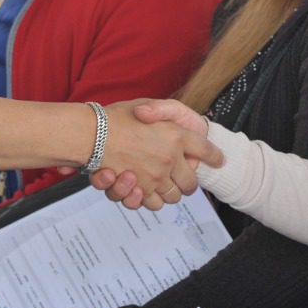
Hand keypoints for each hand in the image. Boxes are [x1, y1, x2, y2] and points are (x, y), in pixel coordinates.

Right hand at [92, 100, 214, 208]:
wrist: (90, 131)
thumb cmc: (117, 116)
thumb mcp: (147, 104)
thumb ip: (168, 113)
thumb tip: (185, 131)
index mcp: (176, 135)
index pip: (207, 150)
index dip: (214, 156)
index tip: (218, 160)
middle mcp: (170, 159)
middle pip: (191, 183)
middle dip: (188, 182)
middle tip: (181, 176)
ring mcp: (155, 177)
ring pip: (173, 196)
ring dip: (169, 191)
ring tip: (158, 182)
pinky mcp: (138, 191)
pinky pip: (152, 203)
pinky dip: (148, 199)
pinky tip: (141, 189)